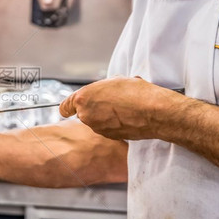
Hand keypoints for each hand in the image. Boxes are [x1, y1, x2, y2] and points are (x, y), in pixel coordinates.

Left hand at [59, 77, 179, 140]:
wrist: (153, 111)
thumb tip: (100, 93)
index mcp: (83, 99)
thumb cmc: (135, 92)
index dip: (69, 107)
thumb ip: (99, 90)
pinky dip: (114, 124)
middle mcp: (86, 116)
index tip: (73, 106)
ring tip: (123, 108)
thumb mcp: (113, 81)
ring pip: (96, 121)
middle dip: (93, 108)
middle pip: (83, 113)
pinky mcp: (110, 137)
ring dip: (104, 116)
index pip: (64, 107)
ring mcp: (97, 128)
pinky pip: (107, 129)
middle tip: (110, 101)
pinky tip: (127, 117)